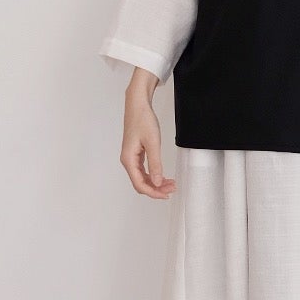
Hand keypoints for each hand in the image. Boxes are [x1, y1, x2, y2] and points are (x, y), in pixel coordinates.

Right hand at [120, 73, 176, 199]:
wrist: (137, 105)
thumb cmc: (143, 120)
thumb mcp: (152, 142)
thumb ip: (155, 164)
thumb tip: (156, 182)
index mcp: (129, 160)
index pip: (140, 184)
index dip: (153, 192)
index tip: (166, 194)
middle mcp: (128, 161)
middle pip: (141, 183)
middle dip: (156, 188)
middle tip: (172, 188)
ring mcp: (131, 157)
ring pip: (143, 177)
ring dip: (156, 182)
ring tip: (170, 183)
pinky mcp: (136, 153)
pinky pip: (143, 170)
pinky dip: (153, 174)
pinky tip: (162, 175)